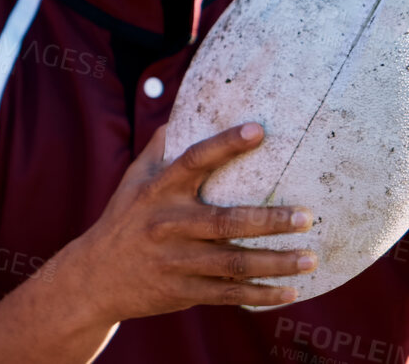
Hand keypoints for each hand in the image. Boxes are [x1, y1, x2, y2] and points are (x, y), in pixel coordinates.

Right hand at [58, 124, 315, 321]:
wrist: (96, 276)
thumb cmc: (124, 220)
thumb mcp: (132, 181)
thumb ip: (158, 151)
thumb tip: (183, 113)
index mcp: (157, 192)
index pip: (193, 161)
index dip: (225, 144)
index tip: (259, 130)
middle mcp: (167, 224)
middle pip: (225, 222)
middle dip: (269, 220)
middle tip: (306, 216)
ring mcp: (176, 261)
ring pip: (234, 263)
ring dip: (277, 262)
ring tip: (312, 258)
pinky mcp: (183, 291)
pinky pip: (229, 294)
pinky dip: (263, 295)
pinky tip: (291, 292)